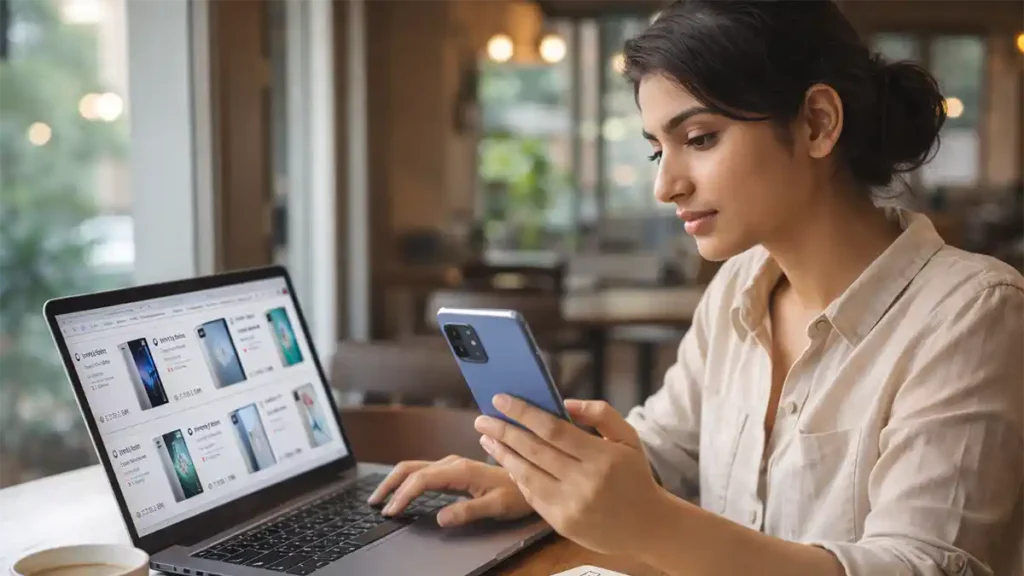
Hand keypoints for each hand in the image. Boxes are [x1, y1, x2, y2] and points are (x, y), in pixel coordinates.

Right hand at [367, 455, 533, 526]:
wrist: (533, 476)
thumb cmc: (517, 494)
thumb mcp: (495, 507)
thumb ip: (468, 512)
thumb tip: (440, 518)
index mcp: (460, 470)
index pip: (421, 479)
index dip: (402, 495)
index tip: (391, 512)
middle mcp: (453, 463)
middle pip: (411, 468)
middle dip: (389, 484)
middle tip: (374, 503)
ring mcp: (452, 464)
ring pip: (415, 467)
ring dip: (395, 482)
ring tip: (382, 499)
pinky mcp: (454, 470)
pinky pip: (423, 471)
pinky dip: (407, 481)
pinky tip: (403, 492)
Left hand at [475, 396, 663, 554]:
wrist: (647, 526)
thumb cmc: (634, 476)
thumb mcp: (628, 437)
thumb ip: (599, 414)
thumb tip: (564, 403)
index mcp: (602, 457)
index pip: (553, 429)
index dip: (524, 413)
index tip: (501, 399)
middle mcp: (584, 482)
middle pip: (534, 451)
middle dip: (504, 431)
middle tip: (482, 418)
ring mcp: (570, 505)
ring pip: (526, 474)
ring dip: (502, 454)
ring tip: (486, 438)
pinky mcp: (561, 522)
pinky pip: (531, 495)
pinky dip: (516, 476)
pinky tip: (507, 461)